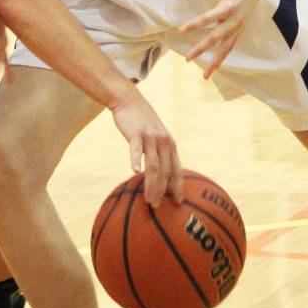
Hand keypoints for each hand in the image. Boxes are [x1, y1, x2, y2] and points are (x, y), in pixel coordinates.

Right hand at [110, 92, 182, 207]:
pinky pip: (137, 149)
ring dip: (152, 184)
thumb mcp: (155, 136)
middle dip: (163, 190)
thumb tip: (158, 174)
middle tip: (158, 206)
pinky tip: (135, 171)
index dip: (178, 186)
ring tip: (148, 198)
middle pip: (166, 170)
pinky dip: (136, 160)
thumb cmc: (141, 122)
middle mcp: (164, 142)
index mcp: (170, 144)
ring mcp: (150, 137)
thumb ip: (158, 152)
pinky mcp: (136, 133)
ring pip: (154, 164)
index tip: (178, 202)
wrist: (129, 101)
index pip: (177, 169)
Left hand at [180, 0, 266, 77]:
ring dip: (215, 62)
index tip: (182, 30)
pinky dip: (222, 58)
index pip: (209, 17)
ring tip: (204, 76)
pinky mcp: (239, 30)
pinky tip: (213, 69)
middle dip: (202, 48)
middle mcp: (234, 19)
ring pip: (225, 48)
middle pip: (216, 37)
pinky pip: (230, 47)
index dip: (196, 24)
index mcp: (228, 5)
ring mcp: (238, 27)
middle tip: (187, 58)